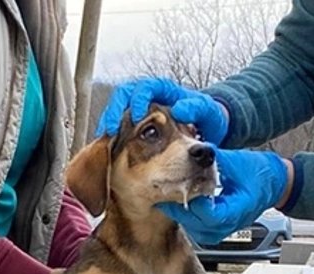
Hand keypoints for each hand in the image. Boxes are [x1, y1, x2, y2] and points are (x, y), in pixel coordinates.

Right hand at [98, 78, 228, 144]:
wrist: (208, 129)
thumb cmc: (208, 117)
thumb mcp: (206, 111)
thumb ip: (195, 108)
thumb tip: (179, 109)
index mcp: (165, 89)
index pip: (145, 87)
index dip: (138, 99)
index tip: (137, 116)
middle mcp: (151, 96)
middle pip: (124, 95)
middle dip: (114, 110)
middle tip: (111, 128)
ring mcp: (143, 109)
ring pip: (118, 109)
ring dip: (109, 121)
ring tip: (105, 138)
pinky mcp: (138, 124)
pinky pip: (121, 124)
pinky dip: (113, 133)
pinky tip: (109, 146)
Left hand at [160, 148, 291, 245]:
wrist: (275, 184)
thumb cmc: (262, 174)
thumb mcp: (238, 162)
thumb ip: (215, 159)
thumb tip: (195, 151)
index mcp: (237, 210)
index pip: (209, 214)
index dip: (192, 201)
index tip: (179, 186)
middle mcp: (229, 225)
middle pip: (196, 222)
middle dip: (179, 205)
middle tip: (164, 189)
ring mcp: (222, 229)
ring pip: (193, 226)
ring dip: (180, 210)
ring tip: (168, 193)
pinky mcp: (216, 228)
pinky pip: (195, 225)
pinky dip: (186, 213)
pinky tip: (178, 199)